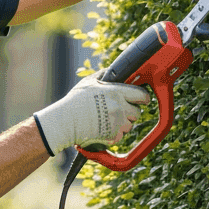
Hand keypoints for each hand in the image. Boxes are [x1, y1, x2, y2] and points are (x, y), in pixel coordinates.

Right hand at [33, 71, 150, 155]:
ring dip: (122, 123)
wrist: (65, 122)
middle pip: (137, 112)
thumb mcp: (89, 82)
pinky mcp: (113, 137)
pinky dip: (114, 134)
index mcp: (116, 92)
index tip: (140, 99)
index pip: (142, 95)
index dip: (142, 97)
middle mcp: (120, 108)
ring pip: (129, 125)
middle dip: (130, 111)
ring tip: (106, 119)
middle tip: (117, 110)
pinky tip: (102, 128)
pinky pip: (120, 136)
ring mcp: (117, 124)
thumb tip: (115, 71)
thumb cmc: (75, 101)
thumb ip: (105, 75)